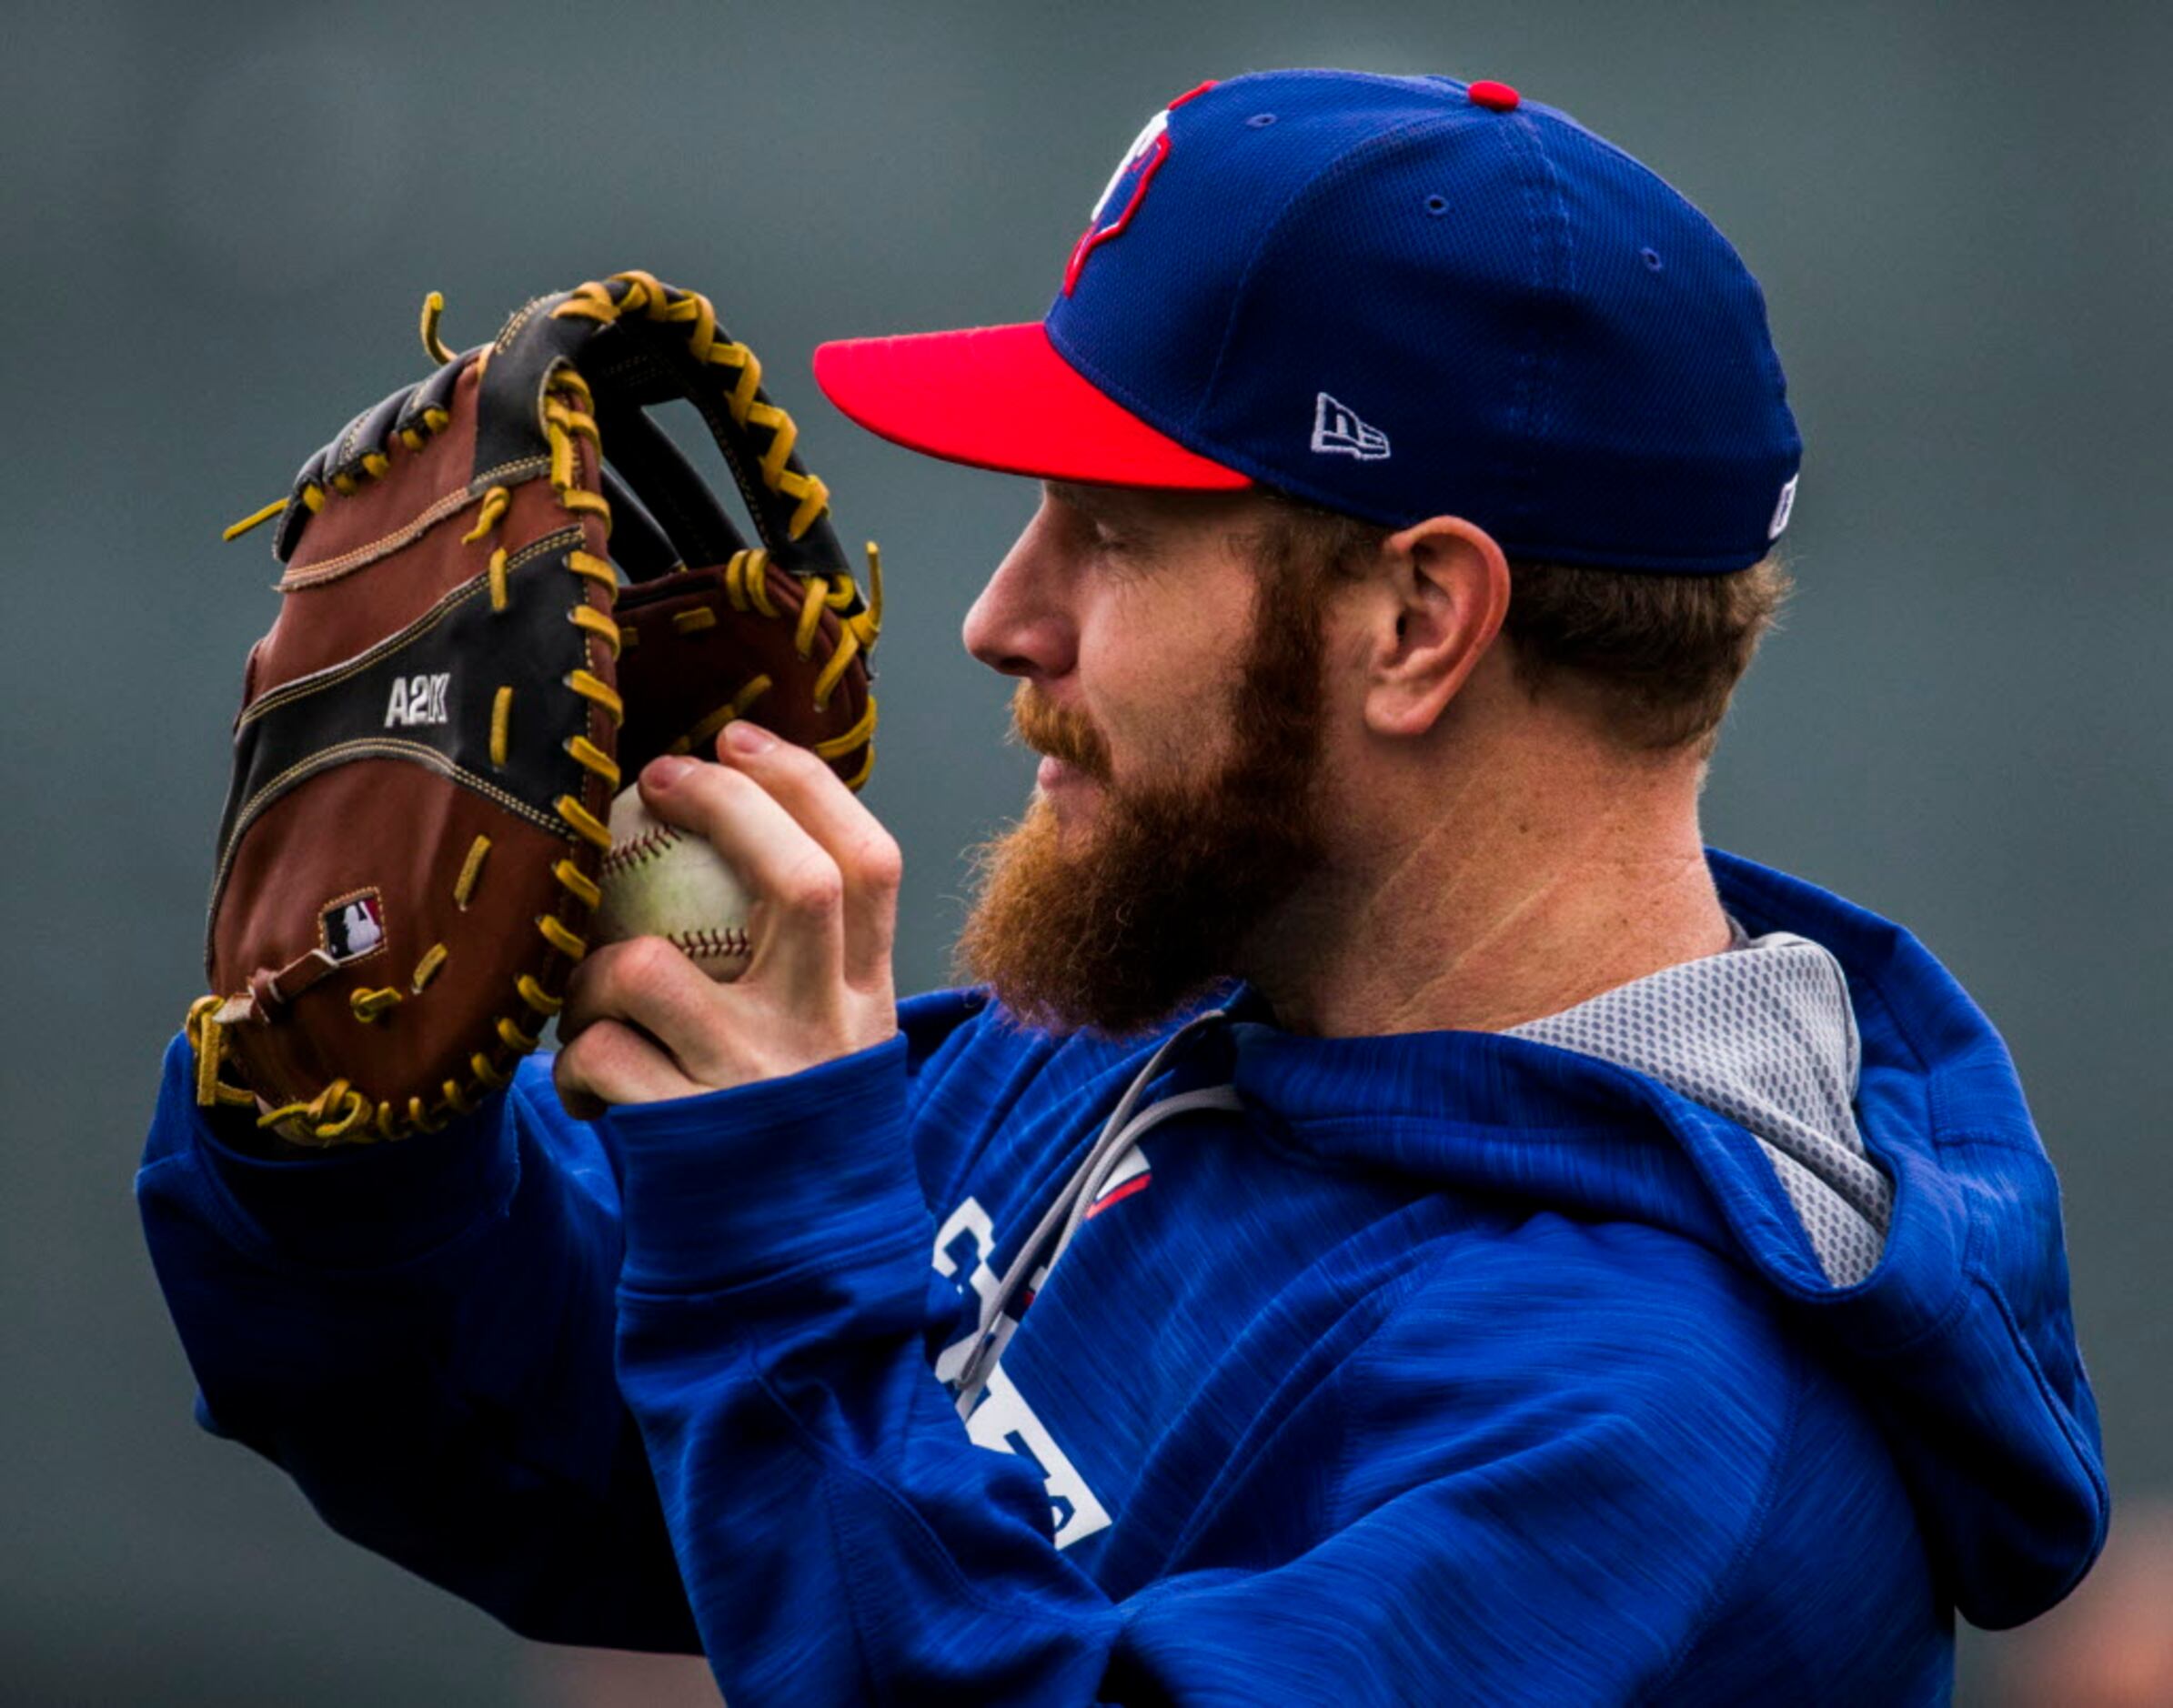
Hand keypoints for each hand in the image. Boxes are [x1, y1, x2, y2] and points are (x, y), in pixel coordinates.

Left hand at [553, 721, 900, 1119]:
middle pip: (799, 882)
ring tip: (590, 995)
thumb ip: (811, 968)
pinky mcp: (684, 1135)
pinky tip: (587, 1087)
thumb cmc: (793, 1147)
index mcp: (867, 1004)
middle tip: (660, 775)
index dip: (804, 783)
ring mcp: (755, 1084)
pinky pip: (597, 1057)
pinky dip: (572, 1060)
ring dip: (596, 968)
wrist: (794, 1287)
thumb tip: (742, 841)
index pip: (870, 864)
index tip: (738, 735)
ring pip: (651, 969)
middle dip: (727, 805)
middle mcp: (825, 1034)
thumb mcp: (834, 1051)